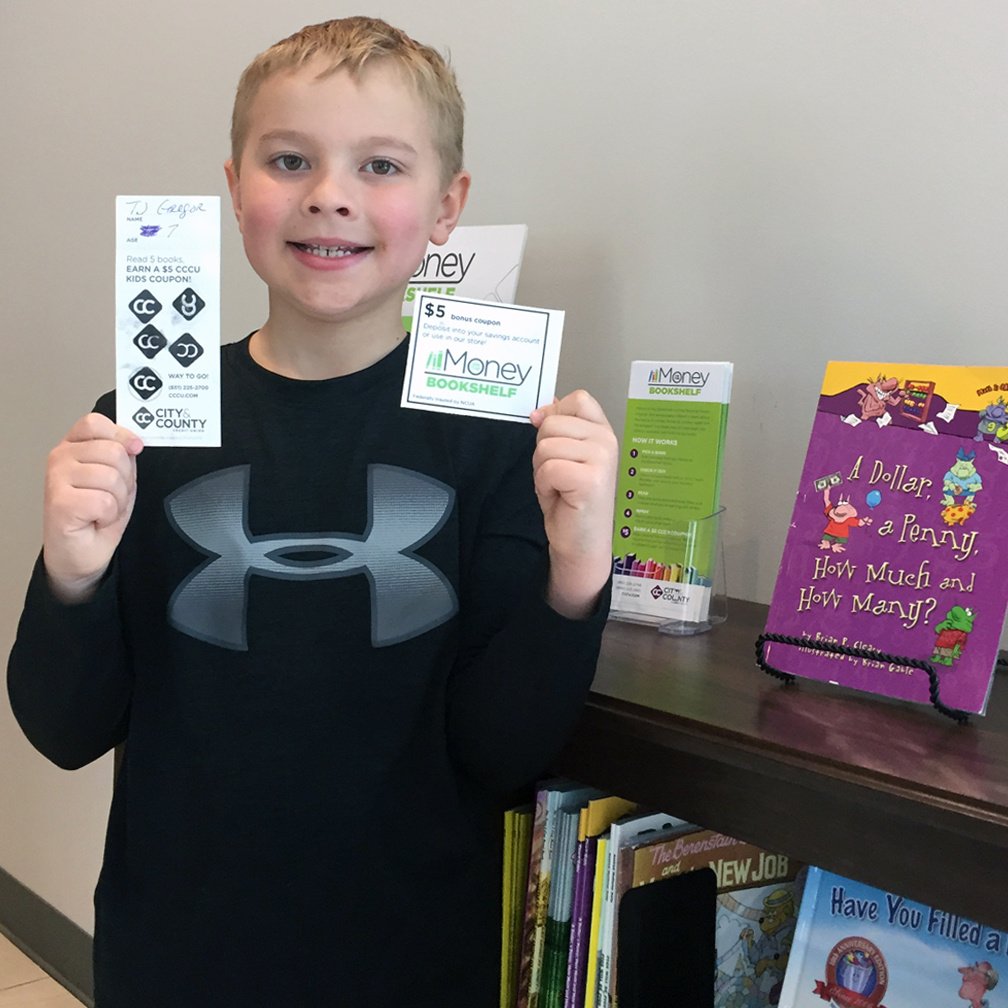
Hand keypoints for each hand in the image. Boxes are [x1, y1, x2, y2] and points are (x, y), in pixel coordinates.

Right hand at [43, 413, 143, 603]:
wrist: (81, 554)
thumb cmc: (97, 515)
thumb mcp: (118, 479)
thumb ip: (122, 456)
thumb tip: (134, 442)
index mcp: (73, 447)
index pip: (96, 423)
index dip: (122, 435)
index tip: (134, 448)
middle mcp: (60, 458)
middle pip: (113, 451)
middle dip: (125, 478)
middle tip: (111, 495)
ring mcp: (56, 479)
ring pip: (111, 477)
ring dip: (117, 499)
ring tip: (102, 508)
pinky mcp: (60, 502)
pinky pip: (104, 500)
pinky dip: (109, 515)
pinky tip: (96, 519)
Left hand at [530, 390, 617, 618]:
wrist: (581, 543)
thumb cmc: (571, 502)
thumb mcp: (563, 456)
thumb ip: (557, 429)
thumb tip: (542, 408)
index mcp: (603, 432)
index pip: (578, 399)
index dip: (555, 415)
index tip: (552, 438)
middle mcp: (607, 441)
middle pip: (552, 423)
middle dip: (543, 450)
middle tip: (558, 475)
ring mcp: (602, 459)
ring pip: (546, 445)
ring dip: (542, 470)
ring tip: (560, 487)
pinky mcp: (591, 479)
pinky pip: (548, 468)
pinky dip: (544, 485)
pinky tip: (559, 497)